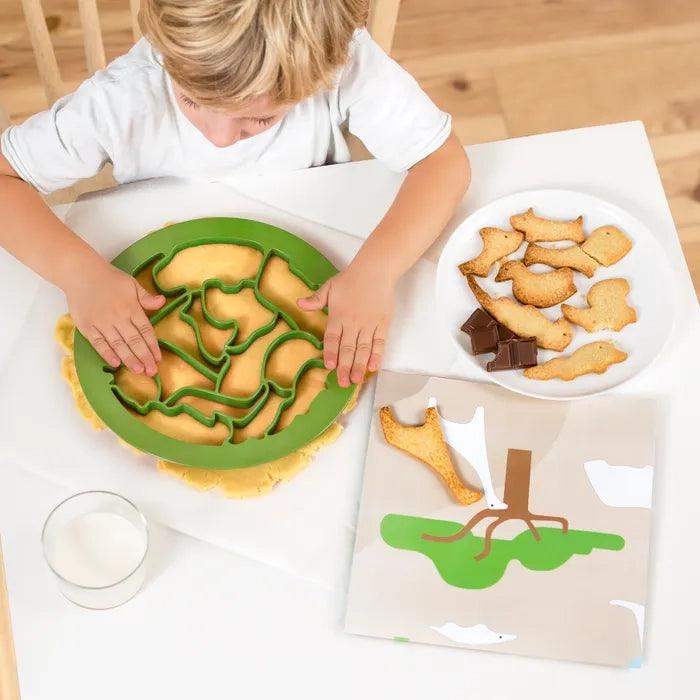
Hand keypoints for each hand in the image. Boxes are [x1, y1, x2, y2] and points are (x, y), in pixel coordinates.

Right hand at [64, 262, 164, 374]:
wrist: (80, 273)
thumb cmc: (109, 278)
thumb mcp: (132, 284)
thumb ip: (146, 297)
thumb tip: (162, 302)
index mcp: (131, 307)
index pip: (145, 330)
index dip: (153, 346)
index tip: (158, 359)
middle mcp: (118, 317)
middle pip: (134, 340)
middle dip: (144, 357)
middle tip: (151, 371)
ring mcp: (101, 323)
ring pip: (118, 344)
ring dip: (129, 359)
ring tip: (138, 371)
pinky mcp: (87, 326)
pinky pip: (98, 343)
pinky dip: (107, 353)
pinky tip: (116, 363)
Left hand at [297, 264, 394, 386]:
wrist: (376, 270)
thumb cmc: (351, 279)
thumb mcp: (329, 287)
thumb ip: (315, 300)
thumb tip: (298, 304)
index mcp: (338, 316)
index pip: (332, 339)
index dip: (331, 353)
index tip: (330, 366)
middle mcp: (353, 323)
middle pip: (348, 348)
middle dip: (345, 367)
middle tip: (343, 382)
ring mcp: (369, 325)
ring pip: (363, 349)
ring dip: (359, 365)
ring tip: (356, 380)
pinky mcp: (383, 324)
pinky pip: (380, 343)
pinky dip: (376, 355)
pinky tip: (373, 367)